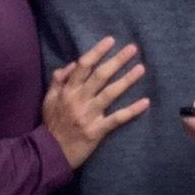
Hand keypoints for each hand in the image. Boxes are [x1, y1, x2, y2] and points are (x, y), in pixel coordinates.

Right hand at [42, 37, 149, 168]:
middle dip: (117, 60)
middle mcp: (79, 100)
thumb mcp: (48, 100)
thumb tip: (71, 65)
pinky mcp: (97, 131)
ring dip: (127, 80)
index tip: (110, 40)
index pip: (83, 66)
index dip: (97, 51)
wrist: (51, 153)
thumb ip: (58, 81)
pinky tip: (145, 102)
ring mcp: (88, 115)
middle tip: (133, 49)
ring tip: (141, 69)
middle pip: (100, 75)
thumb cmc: (52, 125)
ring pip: (110, 93)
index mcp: (67, 91)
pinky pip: (117, 118)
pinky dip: (132, 110)